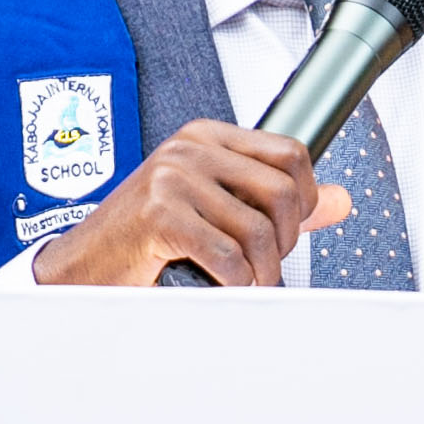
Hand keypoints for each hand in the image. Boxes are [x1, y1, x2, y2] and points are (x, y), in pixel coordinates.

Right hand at [32, 120, 350, 286]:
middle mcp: (190, 149)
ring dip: (261, 272)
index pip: (290, 153)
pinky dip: (234, 282)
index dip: (304, 199)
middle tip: (264, 265)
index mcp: (206, 137)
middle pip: (281, 192)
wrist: (82, 268)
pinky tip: (222, 286)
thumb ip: (275, 203)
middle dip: (284, 241)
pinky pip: (226, 255)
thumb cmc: (144, 240)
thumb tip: (340, 199)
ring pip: (257, 230)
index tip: (285, 229)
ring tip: (245, 283)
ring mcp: (172, 177)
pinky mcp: (158, 214)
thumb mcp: (214, 209)